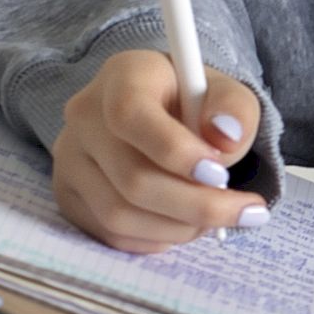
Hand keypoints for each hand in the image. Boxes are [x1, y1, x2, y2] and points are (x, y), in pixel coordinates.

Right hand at [52, 50, 265, 252]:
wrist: (162, 116)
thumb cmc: (195, 104)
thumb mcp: (226, 94)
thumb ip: (234, 109)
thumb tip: (226, 139)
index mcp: (123, 75)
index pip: (130, 115)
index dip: (175, 151)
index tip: (220, 173)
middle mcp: (84, 115)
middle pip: (131, 177)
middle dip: (197, 204)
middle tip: (244, 211)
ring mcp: (70, 158)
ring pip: (119, 214)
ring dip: (179, 227)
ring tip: (216, 217)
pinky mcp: (68, 195)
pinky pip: (110, 233)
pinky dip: (157, 238)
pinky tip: (185, 224)